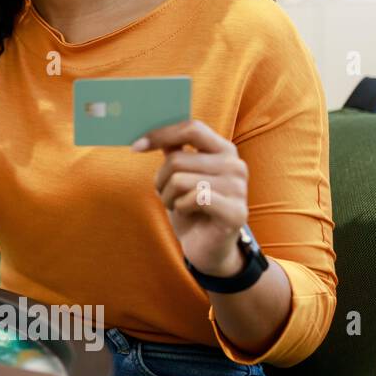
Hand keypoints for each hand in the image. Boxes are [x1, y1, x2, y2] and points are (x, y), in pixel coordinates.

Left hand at [131, 119, 247, 276]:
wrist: (209, 247)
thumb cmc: (191, 207)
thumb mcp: (180, 175)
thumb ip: (174, 150)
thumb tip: (153, 129)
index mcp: (223, 150)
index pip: (192, 128)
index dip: (161, 134)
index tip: (136, 146)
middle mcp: (235, 165)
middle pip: (178, 159)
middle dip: (160, 179)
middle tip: (165, 194)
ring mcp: (239, 188)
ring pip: (179, 179)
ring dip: (168, 196)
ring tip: (177, 205)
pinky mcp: (236, 211)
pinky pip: (191, 199)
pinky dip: (180, 207)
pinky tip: (188, 213)